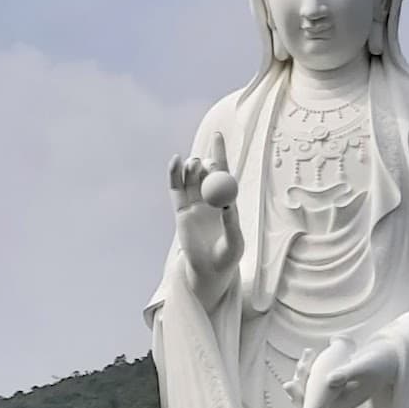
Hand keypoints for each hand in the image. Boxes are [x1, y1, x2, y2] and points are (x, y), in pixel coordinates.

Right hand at [168, 132, 242, 310]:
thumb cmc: (227, 257)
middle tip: (206, 162)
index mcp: (226, 200)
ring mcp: (194, 204)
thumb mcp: (234, 242)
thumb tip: (228, 204)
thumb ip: (231, 223)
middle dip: (205, 163)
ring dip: (192, 168)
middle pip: (205, 172)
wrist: (209, 271)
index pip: (223, 172)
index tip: (218, 135)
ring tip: (195, 166)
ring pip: (190, 178)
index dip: (219, 153)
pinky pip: (176, 190)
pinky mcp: (181, 212)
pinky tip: (175, 161)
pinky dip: (174, 175)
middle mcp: (210, 199)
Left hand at [280, 337, 398, 407]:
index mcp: (345, 404)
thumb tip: (329, 380)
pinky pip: (314, 374)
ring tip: (305, 359)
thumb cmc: (381, 363)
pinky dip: (309, 365)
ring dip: (302, 375)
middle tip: (289, 384)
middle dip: (298, 395)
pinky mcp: (331, 375)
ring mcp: (333, 387)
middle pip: (310, 404)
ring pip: (310, 387)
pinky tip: (308, 353)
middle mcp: (336, 399)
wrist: (388, 354)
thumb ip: (349, 373)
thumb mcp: (365, 367)